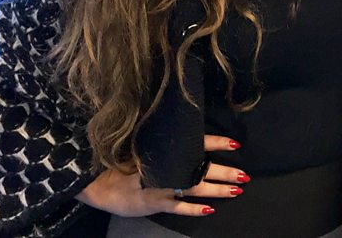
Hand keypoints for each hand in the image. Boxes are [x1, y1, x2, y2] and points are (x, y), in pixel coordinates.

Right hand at [76, 135, 249, 216]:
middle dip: (224, 171)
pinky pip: (179, 207)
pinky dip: (194, 209)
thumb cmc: (118, 160)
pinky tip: (210, 209)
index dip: (216, 142)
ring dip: (217, 189)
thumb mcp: (140, 144)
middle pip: (201, 169)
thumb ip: (163, 142)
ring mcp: (161, 187)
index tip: (235, 143)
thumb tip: (186, 133)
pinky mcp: (155, 204)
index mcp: (164, 150)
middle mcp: (166, 167)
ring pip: (195, 188)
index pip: (196, 143)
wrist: (97, 183)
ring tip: (237, 189)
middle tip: (244, 174)